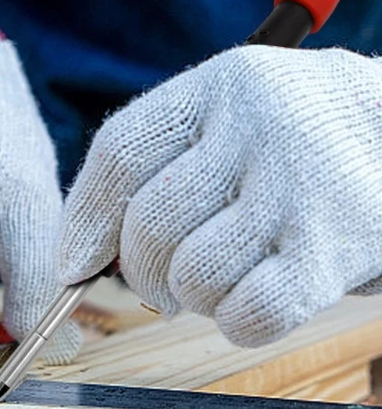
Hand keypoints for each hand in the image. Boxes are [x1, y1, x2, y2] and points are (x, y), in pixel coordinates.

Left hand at [59, 45, 381, 346]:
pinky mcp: (335, 252)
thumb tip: (77, 259)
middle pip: (149, 224)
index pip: (120, 152)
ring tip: (220, 278)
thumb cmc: (293, 146)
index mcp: (222, 86)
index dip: (84, 221)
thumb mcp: (229, 121)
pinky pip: (248, 314)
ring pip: (193, 275)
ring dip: (192, 296)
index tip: (72, 267)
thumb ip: (157, 169)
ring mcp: (302, 189)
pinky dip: (236, 322)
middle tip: (160, 281)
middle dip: (140, 272)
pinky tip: (251, 299)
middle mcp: (262, 127)